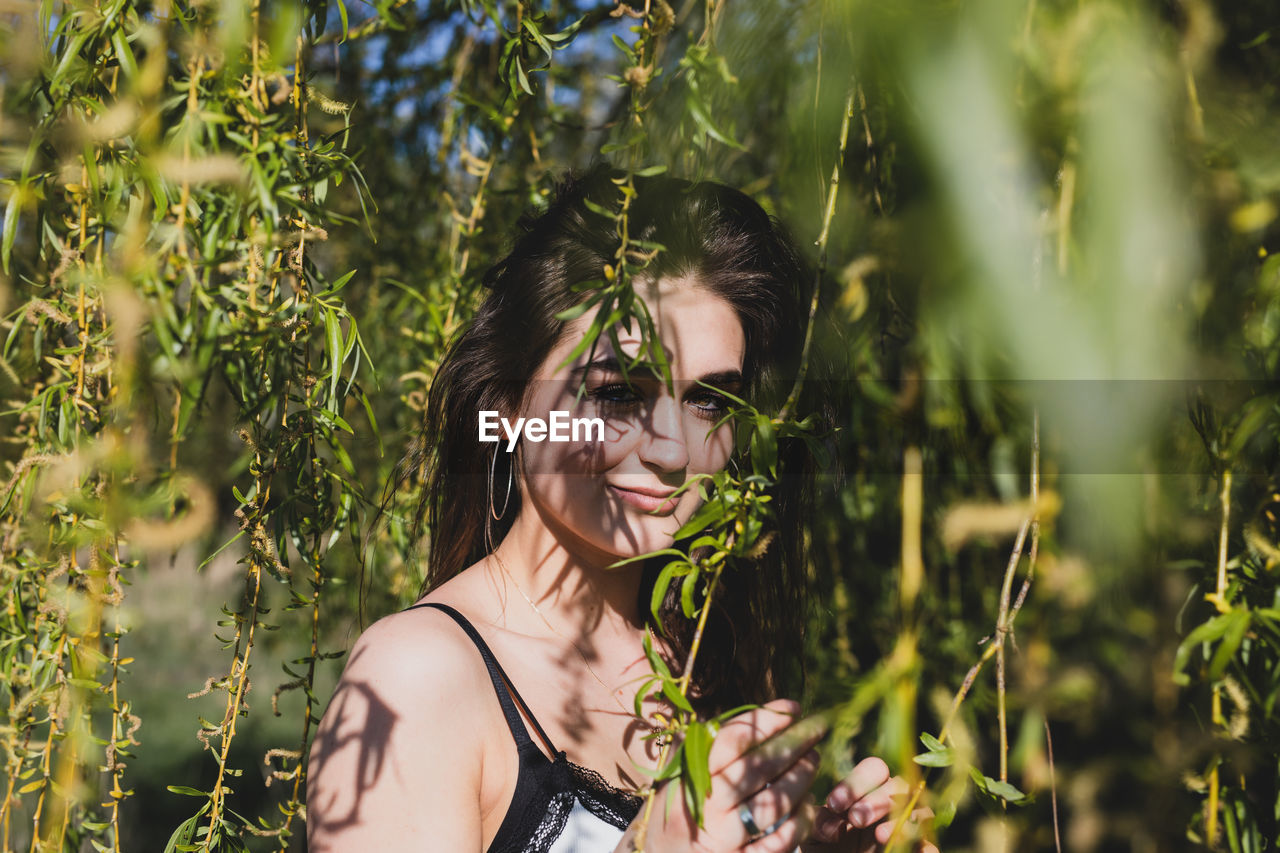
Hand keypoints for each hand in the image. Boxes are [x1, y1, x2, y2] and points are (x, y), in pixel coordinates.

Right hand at [619, 699, 823, 851]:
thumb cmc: (678, 807)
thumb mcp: (681, 772)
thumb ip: (711, 745)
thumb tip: (760, 716)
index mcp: (691, 776)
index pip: (734, 739)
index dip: (768, 720)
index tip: (793, 708)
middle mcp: (708, 806)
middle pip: (761, 766)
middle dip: (796, 743)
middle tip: (816, 730)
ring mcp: (726, 837)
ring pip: (776, 801)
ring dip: (802, 777)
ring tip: (812, 760)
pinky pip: (781, 839)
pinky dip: (800, 819)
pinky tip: (807, 803)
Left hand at [803, 758, 938, 852]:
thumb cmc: (825, 850)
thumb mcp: (813, 836)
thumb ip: (818, 823)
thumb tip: (833, 826)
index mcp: (868, 792)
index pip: (874, 770)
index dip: (856, 783)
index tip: (835, 805)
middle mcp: (892, 806)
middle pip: (900, 786)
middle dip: (878, 799)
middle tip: (856, 819)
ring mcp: (907, 829)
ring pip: (922, 811)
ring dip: (902, 820)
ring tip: (880, 836)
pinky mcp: (918, 851)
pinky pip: (930, 845)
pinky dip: (923, 847)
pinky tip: (903, 848)